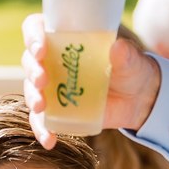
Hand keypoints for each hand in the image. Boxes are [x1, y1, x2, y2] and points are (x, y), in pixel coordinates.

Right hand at [21, 14, 161, 148]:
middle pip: (30, 60)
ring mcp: (53, 86)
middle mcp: (53, 60)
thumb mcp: (131, 59)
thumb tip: (118, 47)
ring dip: (32, 97)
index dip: (33, 35)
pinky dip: (42, 130)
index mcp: (65, 38)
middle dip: (32, 70)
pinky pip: (41, 120)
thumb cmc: (131, 68)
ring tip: (41, 106)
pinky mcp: (57, 109)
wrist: (138, 97)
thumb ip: (125, 53)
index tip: (40, 48)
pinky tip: (49, 140)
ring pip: (31, 89)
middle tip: (42, 79)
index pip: (37, 28)